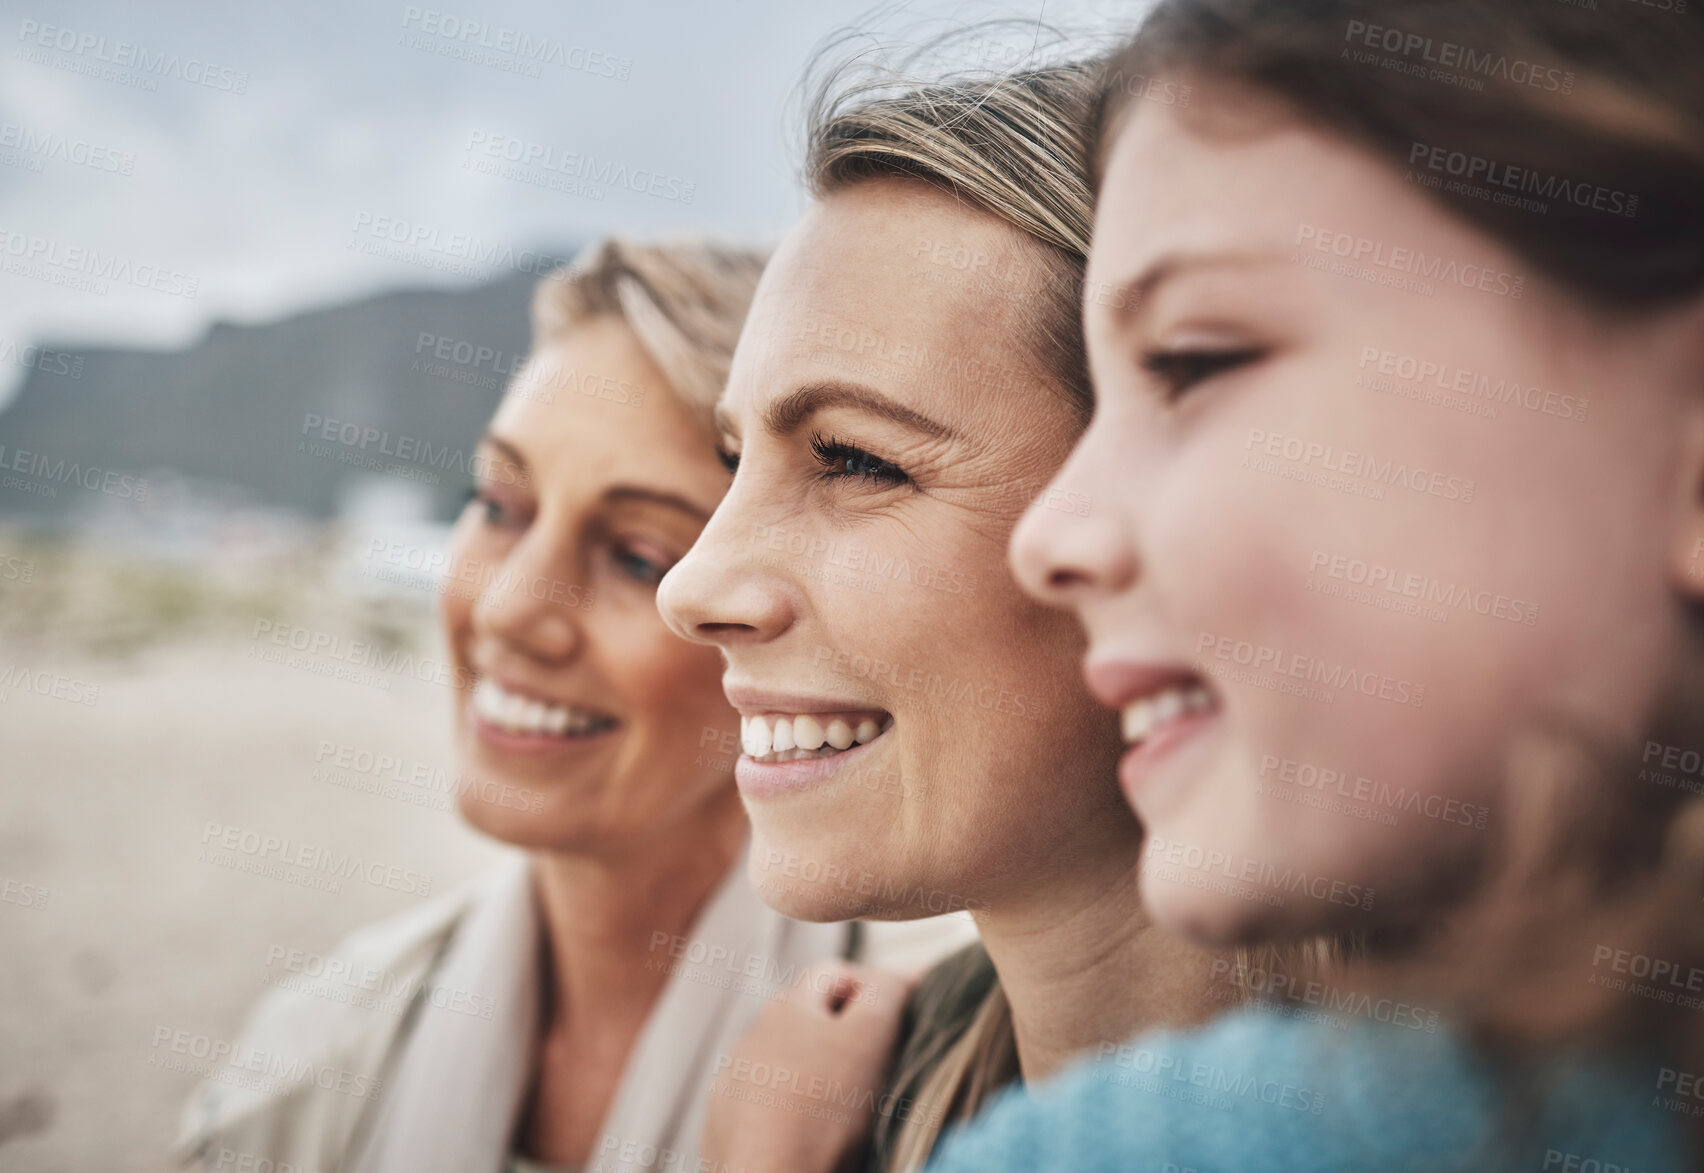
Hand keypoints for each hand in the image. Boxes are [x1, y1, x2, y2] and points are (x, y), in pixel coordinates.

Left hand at [701, 959, 917, 1172]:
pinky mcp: (725, 1129)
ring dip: (816, 1072)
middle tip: (881, 1062)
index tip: (903, 1016)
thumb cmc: (822, 1110)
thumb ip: (885, 994)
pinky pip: (767, 1106)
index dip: (873, 986)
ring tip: (847, 1105)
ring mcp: (733, 1085)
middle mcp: (751, 1039)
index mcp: (785, 1008)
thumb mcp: (869, 1038)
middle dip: (845, 1031)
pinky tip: (812, 1134)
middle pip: (807, 1018)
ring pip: (786, 1063)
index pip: (834, 972)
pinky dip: (792, 1111)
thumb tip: (904, 974)